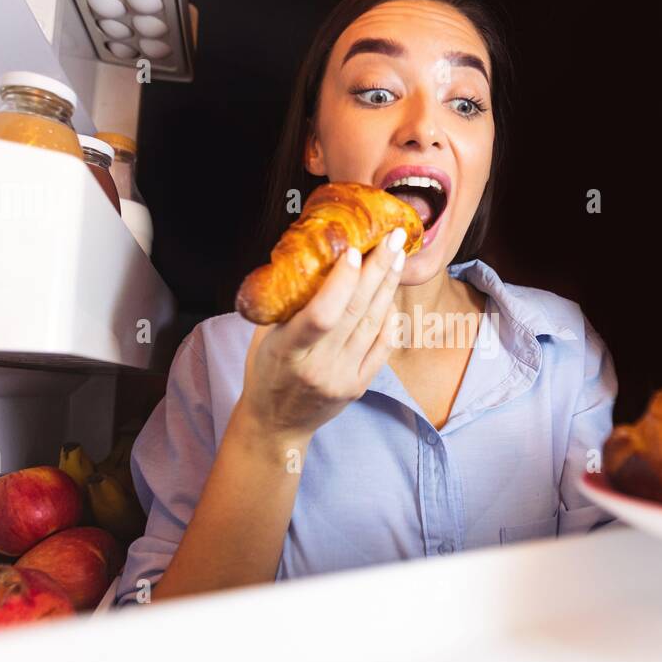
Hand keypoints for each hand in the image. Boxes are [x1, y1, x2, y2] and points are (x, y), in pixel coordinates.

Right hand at [237, 227, 406, 440]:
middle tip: (392, 238)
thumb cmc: (266, 371)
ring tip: (397, 256)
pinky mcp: (359, 386)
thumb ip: (288, 304)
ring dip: (387, 287)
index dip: (340, 282)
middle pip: (355, 312)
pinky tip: (392, 294)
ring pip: (372, 325)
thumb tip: (314, 257)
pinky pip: (382, 347)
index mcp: (287, 351)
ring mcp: (342, 378)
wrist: (276, 423)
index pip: (321, 315)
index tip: (354, 250)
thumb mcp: (265, 336)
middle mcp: (318, 367)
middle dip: (376, 270)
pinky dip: (389, 318)